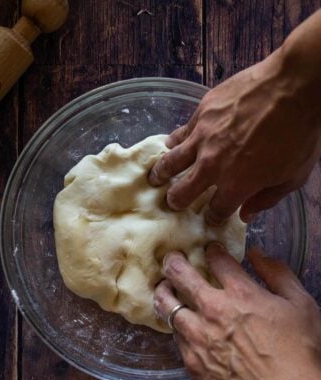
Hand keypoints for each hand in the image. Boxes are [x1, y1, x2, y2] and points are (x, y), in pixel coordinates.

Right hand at [149, 47, 320, 224]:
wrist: (295, 86)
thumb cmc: (300, 133)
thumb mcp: (293, 176)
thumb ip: (266, 199)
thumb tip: (245, 214)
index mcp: (235, 185)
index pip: (215, 211)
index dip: (212, 217)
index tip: (211, 216)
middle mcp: (212, 166)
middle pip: (182, 192)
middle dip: (176, 201)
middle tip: (172, 202)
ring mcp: (202, 138)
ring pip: (170, 162)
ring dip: (161, 173)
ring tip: (156, 177)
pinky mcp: (201, 114)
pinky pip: (179, 133)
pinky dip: (173, 141)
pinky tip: (170, 144)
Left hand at [154, 244, 320, 379]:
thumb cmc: (300, 351)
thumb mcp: (300, 303)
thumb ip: (277, 273)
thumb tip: (257, 254)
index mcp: (240, 293)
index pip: (216, 259)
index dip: (212, 250)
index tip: (211, 250)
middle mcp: (212, 311)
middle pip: (180, 275)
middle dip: (173, 262)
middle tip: (172, 259)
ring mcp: (198, 338)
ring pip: (166, 306)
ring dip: (164, 292)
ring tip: (165, 288)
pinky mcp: (192, 362)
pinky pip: (175, 336)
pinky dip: (175, 325)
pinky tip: (180, 324)